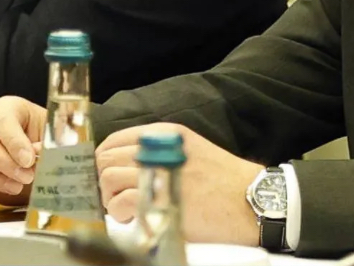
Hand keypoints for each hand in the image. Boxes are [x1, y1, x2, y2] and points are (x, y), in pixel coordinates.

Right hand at [0, 96, 45, 204]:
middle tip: (26, 178)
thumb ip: (51, 142)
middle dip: (3, 163)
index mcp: (9, 109)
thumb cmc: (50, 144)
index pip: (3, 120)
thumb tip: (39, 152)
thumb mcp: (57, 138)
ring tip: (14, 187)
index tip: (28, 160)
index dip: (14, 141)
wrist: (45, 162)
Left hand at [96, 123, 261, 244]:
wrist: (252, 200)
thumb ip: (159, 153)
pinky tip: (136, 219)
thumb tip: (123, 168)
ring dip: (110, 199)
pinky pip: (120, 203)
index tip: (104, 178)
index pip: (114, 140)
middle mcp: (159, 147)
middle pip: (105, 158)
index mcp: (165, 134)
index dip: (102, 161)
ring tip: (127, 209)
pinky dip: (121, 214)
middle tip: (115, 198)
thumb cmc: (224, 181)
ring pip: (108, 179)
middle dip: (101, 181)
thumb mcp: (191, 152)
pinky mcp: (160, 198)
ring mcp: (159, 172)